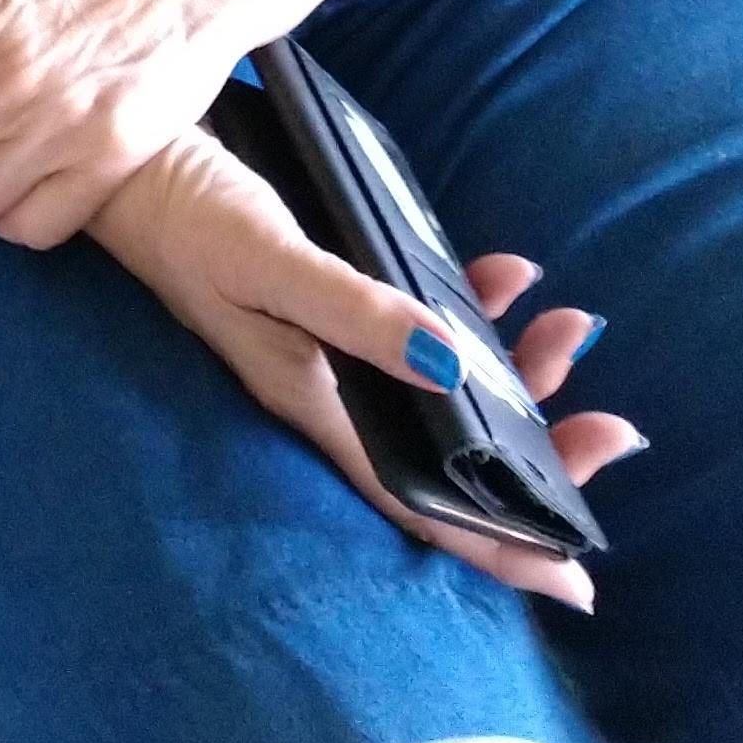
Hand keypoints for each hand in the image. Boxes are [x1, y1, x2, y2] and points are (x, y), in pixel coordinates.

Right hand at [91, 130, 642, 607]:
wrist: (129, 159)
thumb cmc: (188, 214)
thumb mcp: (273, 261)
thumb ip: (358, 313)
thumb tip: (454, 366)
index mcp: (313, 403)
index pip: (421, 502)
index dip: (497, 547)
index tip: (576, 583)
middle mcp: (330, 390)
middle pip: (451, 452)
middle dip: (539, 449)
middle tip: (613, 429)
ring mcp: (334, 347)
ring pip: (447, 390)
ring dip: (520, 370)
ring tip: (573, 328)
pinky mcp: (334, 299)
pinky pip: (423, 326)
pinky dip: (476, 308)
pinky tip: (509, 274)